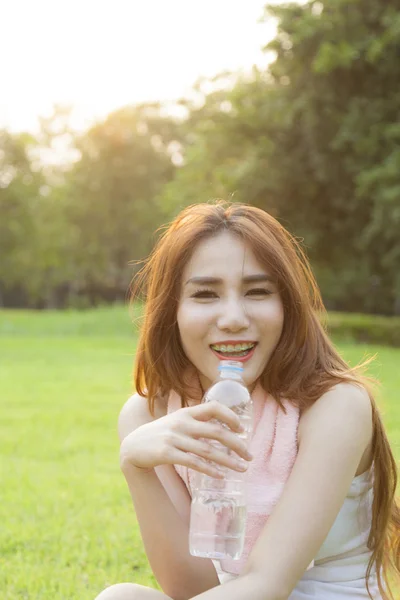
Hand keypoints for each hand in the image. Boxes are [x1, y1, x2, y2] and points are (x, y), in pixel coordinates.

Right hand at [119, 401, 252, 478]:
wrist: (134, 447)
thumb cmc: (162, 434)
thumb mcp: (178, 420)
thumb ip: (197, 421)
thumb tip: (224, 426)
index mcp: (187, 412)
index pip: (214, 407)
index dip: (231, 416)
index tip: (242, 429)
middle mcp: (182, 423)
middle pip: (216, 432)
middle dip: (237, 445)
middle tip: (250, 456)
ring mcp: (174, 438)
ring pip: (208, 451)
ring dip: (228, 461)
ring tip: (242, 469)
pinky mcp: (167, 453)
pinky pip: (193, 463)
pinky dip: (209, 470)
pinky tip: (221, 476)